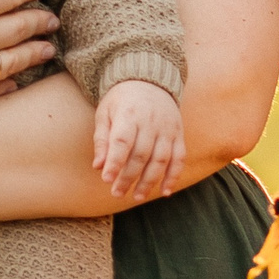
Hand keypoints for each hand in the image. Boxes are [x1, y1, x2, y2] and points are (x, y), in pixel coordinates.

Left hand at [92, 79, 185, 199]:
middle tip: (117, 193)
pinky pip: (179, 158)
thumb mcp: (105, 113)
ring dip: (150, 181)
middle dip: (129, 177)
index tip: (106, 180)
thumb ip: (102, 140)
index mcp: (129, 114)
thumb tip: (99, 167)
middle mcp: (151, 121)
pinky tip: (164, 192)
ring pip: (161, 159)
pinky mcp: (179, 134)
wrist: (150, 81)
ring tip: (137, 197)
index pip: (122, 141)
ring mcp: (167, 128)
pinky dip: (173, 176)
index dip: (115, 162)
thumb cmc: (122, 101)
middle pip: (141, 154)